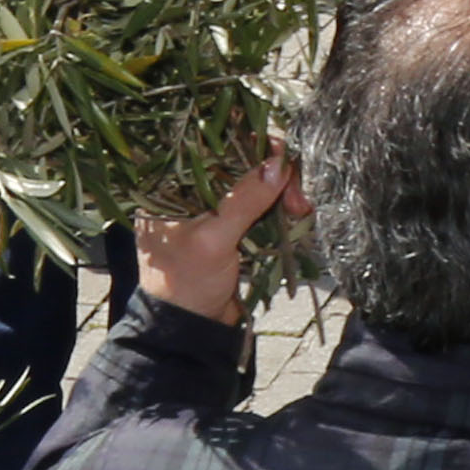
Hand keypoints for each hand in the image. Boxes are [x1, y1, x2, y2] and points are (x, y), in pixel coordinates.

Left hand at [133, 151, 305, 325]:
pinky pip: (262, 202)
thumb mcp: (213, 241)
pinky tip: (297, 213)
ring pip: (256, 180)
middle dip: (273, 171)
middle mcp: (190, 188)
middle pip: (240, 160)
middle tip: (296, 195)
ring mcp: (213, 205)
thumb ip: (243, 200)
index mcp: (169, 185)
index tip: (279, 151)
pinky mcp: (232, 222)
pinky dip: (281, 205)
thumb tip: (277, 163)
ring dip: (282, 190)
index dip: (247, 140)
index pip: (209, 144)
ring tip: (301, 209)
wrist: (191, 329)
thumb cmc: (187, 284)